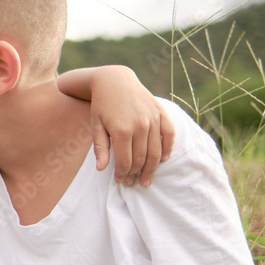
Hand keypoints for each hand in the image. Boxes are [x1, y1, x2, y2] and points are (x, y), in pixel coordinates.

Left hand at [89, 67, 175, 187]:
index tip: (120, 181)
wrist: (115, 81)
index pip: (126, 161)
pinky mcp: (161, 112)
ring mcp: (152, 119)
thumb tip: (102, 169)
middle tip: (132, 183)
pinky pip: (169, 134)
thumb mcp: (95, 126)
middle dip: (136, 174)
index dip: (123, 174)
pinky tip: (163, 160)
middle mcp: (140, 125)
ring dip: (152, 168)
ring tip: (146, 180)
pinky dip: (168, 149)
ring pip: (156, 151)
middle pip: (141, 159)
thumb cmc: (101, 106)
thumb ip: (100, 148)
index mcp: (121, 130)